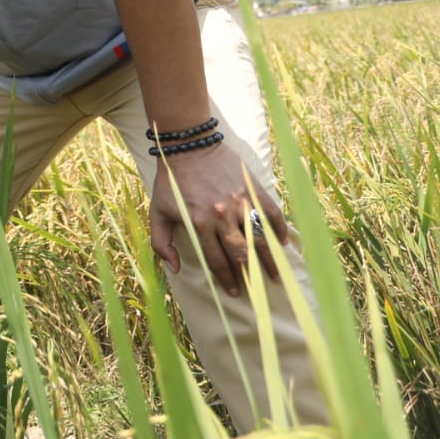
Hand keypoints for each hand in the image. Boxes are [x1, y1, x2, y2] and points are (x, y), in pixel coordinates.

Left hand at [149, 142, 288, 295]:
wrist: (188, 146)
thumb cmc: (171, 181)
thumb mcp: (157, 211)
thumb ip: (161, 243)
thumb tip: (175, 269)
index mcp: (199, 223)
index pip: (216, 260)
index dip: (226, 279)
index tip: (234, 292)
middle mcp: (222, 216)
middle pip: (241, 254)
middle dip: (249, 275)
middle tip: (256, 291)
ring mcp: (240, 202)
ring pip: (259, 238)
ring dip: (269, 260)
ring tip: (275, 277)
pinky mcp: (253, 189)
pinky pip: (271, 213)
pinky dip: (279, 229)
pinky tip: (283, 243)